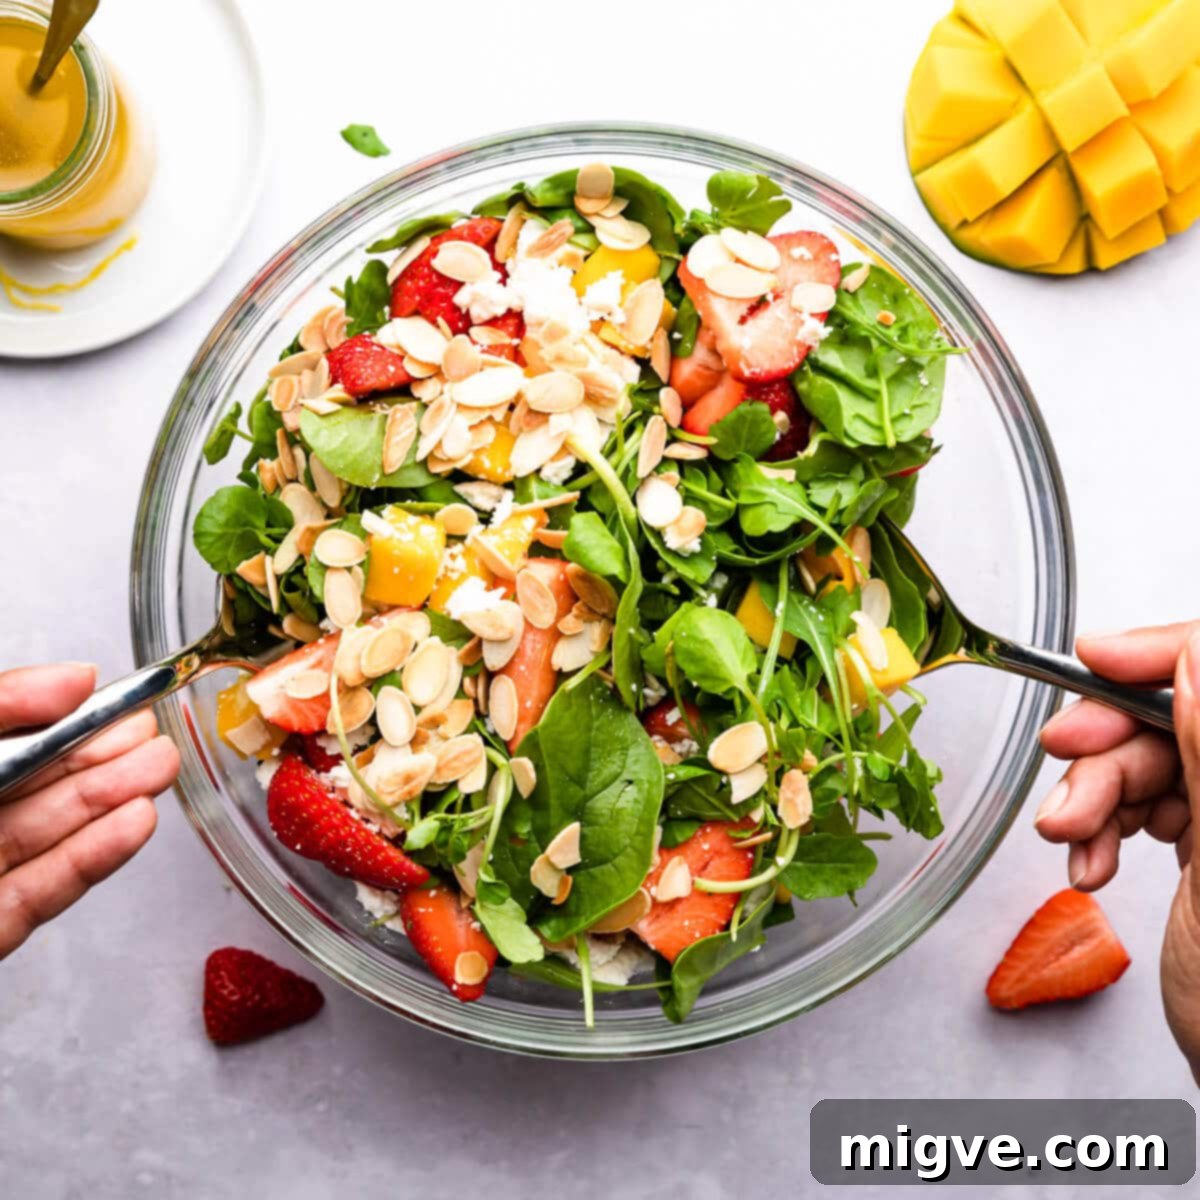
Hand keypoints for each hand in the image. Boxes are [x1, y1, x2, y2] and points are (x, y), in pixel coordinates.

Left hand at [0, 664, 179, 960]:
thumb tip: (72, 678)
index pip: (8, 731)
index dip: (65, 714)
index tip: (121, 695)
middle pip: (38, 781)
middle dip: (103, 755)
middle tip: (158, 734)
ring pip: (52, 831)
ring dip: (115, 799)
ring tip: (163, 770)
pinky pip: (48, 889)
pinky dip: (96, 856)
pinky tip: (137, 823)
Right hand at [1035, 623, 1199, 1079]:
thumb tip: (1193, 664)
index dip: (1162, 654)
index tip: (1095, 656)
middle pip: (1176, 718)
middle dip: (1106, 751)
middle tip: (1065, 783)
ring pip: (1148, 762)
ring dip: (1094, 800)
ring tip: (1074, 843)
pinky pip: (1142, 803)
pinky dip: (1102, 828)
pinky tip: (1093, 860)